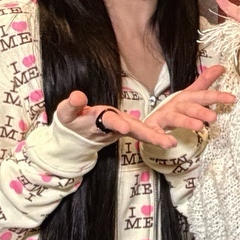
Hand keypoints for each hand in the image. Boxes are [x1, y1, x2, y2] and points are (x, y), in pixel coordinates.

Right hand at [55, 90, 176, 148]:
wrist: (78, 136)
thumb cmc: (72, 122)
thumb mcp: (66, 113)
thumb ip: (72, 105)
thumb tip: (77, 95)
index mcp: (100, 121)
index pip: (109, 121)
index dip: (117, 124)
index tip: (124, 127)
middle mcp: (116, 127)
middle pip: (134, 131)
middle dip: (149, 136)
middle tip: (165, 142)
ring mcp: (124, 129)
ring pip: (143, 133)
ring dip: (158, 138)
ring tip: (173, 143)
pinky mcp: (129, 129)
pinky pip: (146, 131)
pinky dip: (159, 135)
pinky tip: (173, 140)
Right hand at [145, 66, 234, 134]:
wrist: (151, 119)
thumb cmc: (174, 107)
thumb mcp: (190, 94)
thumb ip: (205, 82)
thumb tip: (221, 67)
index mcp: (185, 98)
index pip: (203, 96)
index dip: (217, 96)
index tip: (232, 98)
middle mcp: (175, 106)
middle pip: (189, 107)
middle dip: (200, 110)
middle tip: (213, 117)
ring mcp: (163, 116)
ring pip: (175, 118)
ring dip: (186, 121)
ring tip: (199, 126)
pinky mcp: (153, 128)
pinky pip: (156, 133)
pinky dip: (161, 138)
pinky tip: (170, 143)